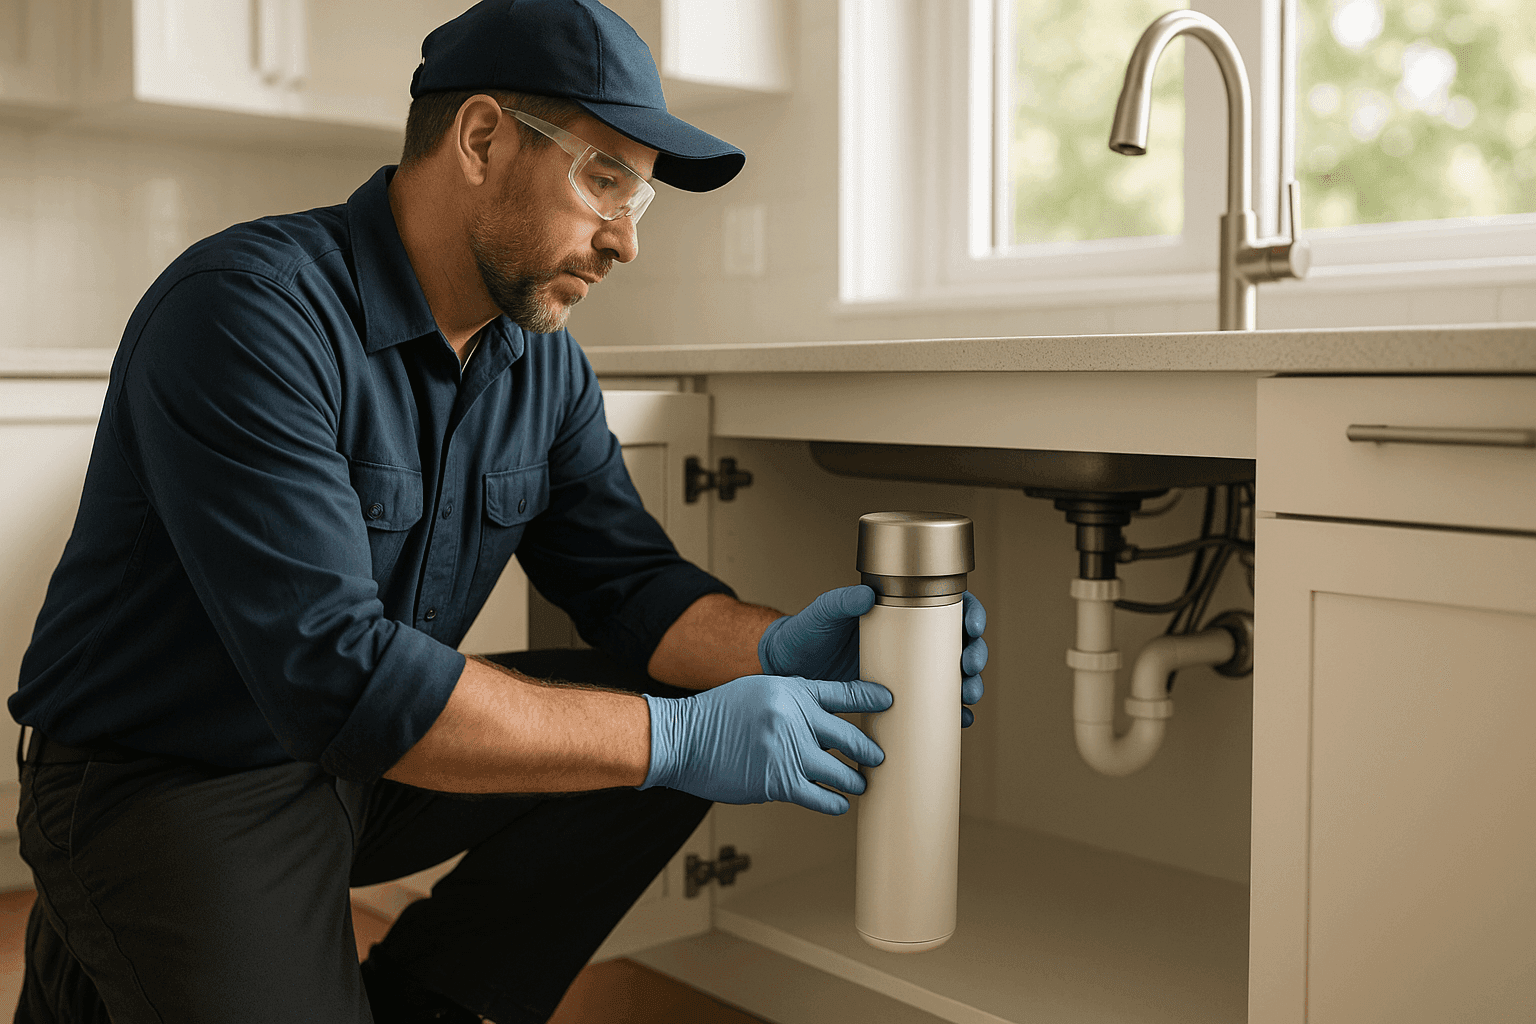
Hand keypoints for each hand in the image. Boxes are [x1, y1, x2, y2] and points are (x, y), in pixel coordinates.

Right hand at [639, 675, 892, 814]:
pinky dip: (834, 802)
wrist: (684, 739)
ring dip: (854, 780)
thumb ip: (791, 701)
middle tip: (879, 756)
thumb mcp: (758, 691)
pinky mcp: (779, 781)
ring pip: (841, 771)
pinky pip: (820, 796)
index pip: (843, 693)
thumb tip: (821, 719)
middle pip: (850, 736)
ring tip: (861, 783)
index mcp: (791, 691)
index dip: (871, 698)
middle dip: (869, 750)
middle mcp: (795, 718)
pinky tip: (840, 804)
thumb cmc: (717, 716)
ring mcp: (789, 750)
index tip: (889, 701)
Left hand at [758, 586, 989, 726]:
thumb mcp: (822, 614)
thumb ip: (840, 602)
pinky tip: (961, 721)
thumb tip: (867, 595)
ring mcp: (905, 670)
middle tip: (969, 669)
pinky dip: (951, 713)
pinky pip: (933, 705)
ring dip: (970, 686)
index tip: (972, 627)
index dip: (970, 613)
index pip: (946, 606)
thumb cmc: (805, 634)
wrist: (786, 670)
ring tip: (968, 699)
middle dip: (976, 655)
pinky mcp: (897, 697)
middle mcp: (909, 640)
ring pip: (953, 675)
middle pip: (959, 643)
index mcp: (899, 612)